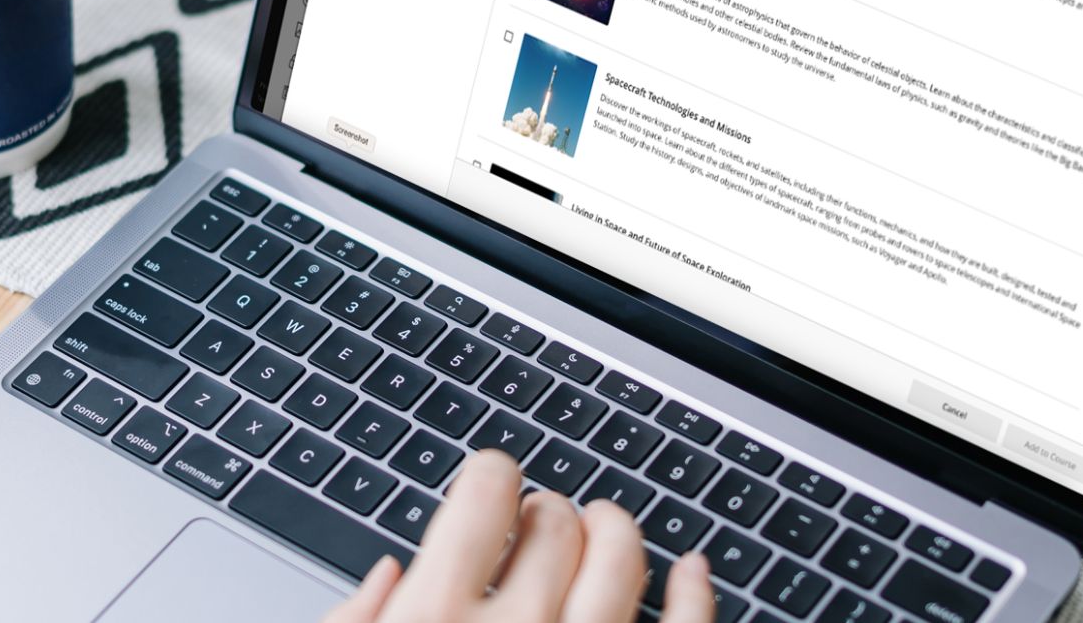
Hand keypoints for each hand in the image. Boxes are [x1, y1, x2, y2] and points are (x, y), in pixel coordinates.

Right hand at [326, 450, 714, 622]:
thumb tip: (386, 576)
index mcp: (432, 618)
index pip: (483, 496)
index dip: (493, 474)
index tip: (495, 481)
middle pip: (553, 521)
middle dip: (547, 507)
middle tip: (541, 518)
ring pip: (623, 561)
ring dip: (616, 530)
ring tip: (607, 528)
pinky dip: (696, 594)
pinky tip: (693, 571)